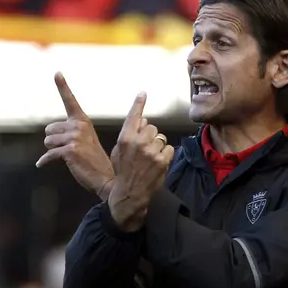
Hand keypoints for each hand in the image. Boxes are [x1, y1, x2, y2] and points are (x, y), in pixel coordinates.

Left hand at [36, 72, 114, 199]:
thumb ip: (70, 133)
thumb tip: (47, 135)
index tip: (57, 73)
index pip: (70, 100)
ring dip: (53, 151)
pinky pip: (48, 154)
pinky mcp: (70, 150)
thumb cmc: (93, 160)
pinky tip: (42, 165)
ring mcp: (74, 137)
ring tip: (68, 157)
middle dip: (54, 141)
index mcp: (83, 121)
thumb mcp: (85, 141)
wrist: (105, 178)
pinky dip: (44, 161)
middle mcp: (79, 126)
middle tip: (69, 150)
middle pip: (49, 129)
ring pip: (47, 142)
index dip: (62, 86)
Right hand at [108, 92, 174, 231]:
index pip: (134, 117)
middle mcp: (138, 142)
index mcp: (125, 139)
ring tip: (150, 158)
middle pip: (151, 127)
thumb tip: (141, 120)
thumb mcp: (118, 152)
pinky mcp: (162, 160)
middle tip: (145, 149)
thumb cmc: (123, 173)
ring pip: (161, 138)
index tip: (143, 93)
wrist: (130, 194)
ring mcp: (151, 151)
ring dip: (158, 146)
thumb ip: (129, 135)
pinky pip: (169, 148)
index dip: (139, 104)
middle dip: (150, 136)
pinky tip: (157, 163)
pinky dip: (165, 155)